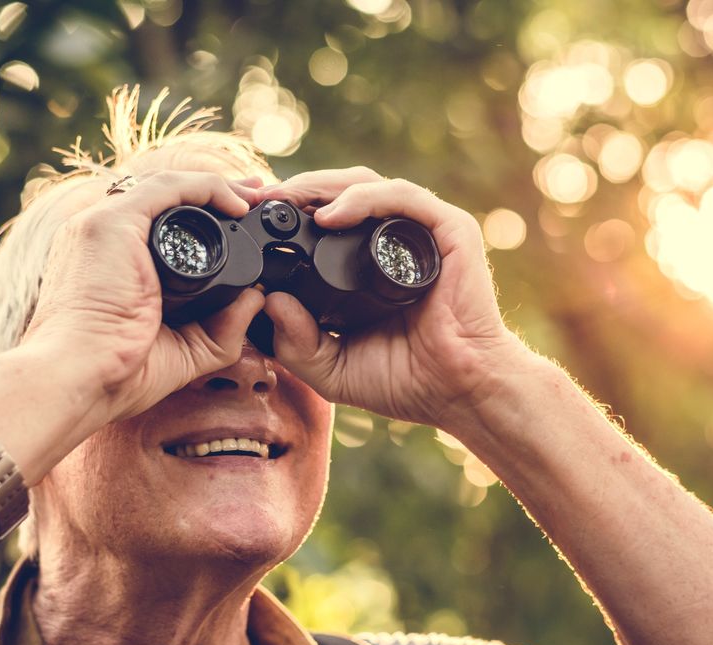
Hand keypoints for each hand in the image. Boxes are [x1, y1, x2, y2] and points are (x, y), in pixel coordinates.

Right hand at [20, 171, 265, 424]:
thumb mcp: (186, 349)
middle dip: (215, 193)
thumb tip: (258, 298)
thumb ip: (224, 327)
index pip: (160, 222)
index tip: (243, 221)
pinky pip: (167, 188)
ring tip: (255, 196)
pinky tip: (236, 203)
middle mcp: (103, 236)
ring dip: (217, 186)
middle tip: (256, 198)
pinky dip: (206, 188)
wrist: (80, 380)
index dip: (203, 215)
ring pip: (169, 186)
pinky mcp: (112, 223)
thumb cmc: (119, 374)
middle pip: (166, 199)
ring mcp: (103, 225)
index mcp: (111, 261)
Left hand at [259, 168, 526, 426]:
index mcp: (370, 263)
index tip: (251, 220)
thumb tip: (267, 302)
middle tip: (259, 199)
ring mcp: (423, 232)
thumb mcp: (333, 367)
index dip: (288, 212)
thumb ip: (297, 344)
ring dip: (321, 185)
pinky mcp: (449, 231)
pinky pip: (402, 198)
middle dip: (297, 190)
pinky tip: (331, 215)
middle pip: (341, 192)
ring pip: (366, 184)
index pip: (326, 217)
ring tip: (286, 200)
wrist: (461, 392)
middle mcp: (396, 239)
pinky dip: (364, 198)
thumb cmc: (409, 381)